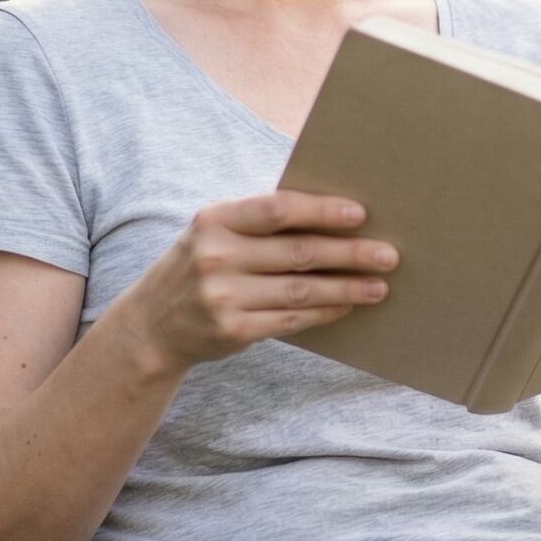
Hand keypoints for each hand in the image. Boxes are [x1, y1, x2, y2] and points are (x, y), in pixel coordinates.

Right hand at [125, 189, 396, 371]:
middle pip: (298, 253)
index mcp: (215, 220)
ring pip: (301, 291)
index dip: (321, 211)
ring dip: (347, 288)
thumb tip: (334, 217)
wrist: (151, 325)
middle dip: (349, 254)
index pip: (277, 209)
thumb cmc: (200, 267)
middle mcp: (215, 257)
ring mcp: (222, 297)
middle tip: (389, 254)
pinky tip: (348, 306)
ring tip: (380, 285)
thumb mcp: (215, 234)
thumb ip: (259, 223)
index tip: (359, 214)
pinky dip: (325, 313)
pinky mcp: (233, 331)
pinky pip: (292, 320)